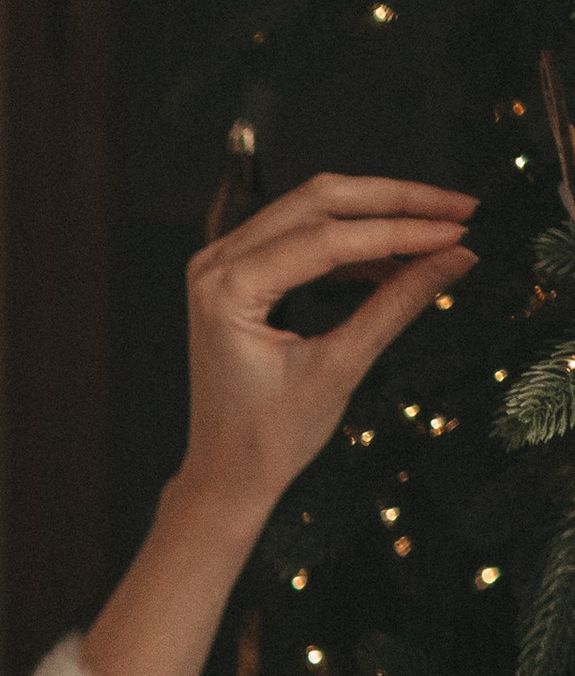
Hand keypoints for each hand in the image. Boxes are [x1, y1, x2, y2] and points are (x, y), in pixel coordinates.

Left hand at [175, 171, 475, 530]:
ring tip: (439, 229)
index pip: (326, 239)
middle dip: (394, 201)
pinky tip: (397, 258)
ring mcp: (221, 264)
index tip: (458, 229)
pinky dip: (352, 243)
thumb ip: (396, 305)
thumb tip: (457, 257)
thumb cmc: (269, 438)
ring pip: (312, 209)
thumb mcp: (340, 369)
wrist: (225, 474)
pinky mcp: (236, 274)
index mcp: (227, 291)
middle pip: (318, 202)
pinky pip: (301, 236)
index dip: (399, 229)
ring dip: (378, 214)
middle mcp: (215, 264)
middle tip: (460, 209)